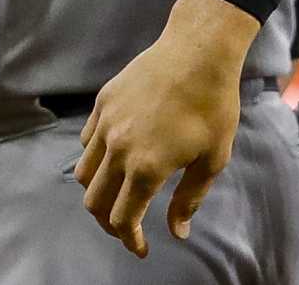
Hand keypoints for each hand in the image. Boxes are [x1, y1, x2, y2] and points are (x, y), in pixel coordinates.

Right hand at [76, 0, 260, 256]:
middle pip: (95, 203)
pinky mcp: (102, 103)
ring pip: (84, 174)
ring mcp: (106, 125)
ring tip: (118, 194)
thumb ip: (190, 198)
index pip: (123, 219)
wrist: (200, 49)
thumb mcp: (213, 156)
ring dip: (97, 192)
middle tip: (126, 226)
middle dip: (108, 223)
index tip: (140, 248)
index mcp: (146, 167)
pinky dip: (96, 158)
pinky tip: (116, 157)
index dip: (129, 240)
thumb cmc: (214, 104)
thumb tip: (177, 232)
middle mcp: (118, 149)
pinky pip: (88, 141)